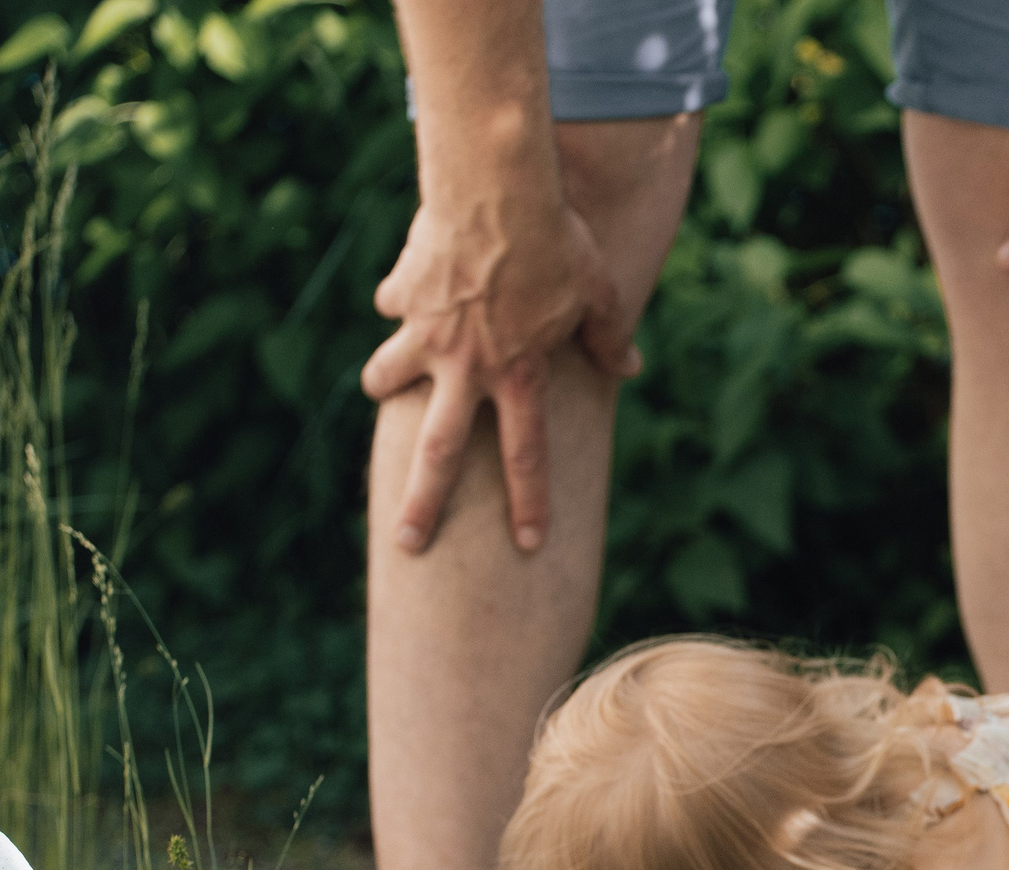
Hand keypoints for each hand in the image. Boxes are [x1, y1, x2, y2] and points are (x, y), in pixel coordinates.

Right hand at [361, 194, 640, 554]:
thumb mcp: (597, 291)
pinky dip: (399, 303)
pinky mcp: (402, 296)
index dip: (531, 503)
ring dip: (384, 386)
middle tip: (406, 544)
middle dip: (421, 504)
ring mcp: (427, 335)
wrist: (496, 187)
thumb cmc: (556, 238)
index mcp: (519, 374)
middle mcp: (467, 368)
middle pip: (439, 453)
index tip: (528, 544)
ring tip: (381, 388)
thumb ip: (607, 336)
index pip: (529, 456)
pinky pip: (394, 307)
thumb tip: (628, 366)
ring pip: (390, 380)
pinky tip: (406, 292)